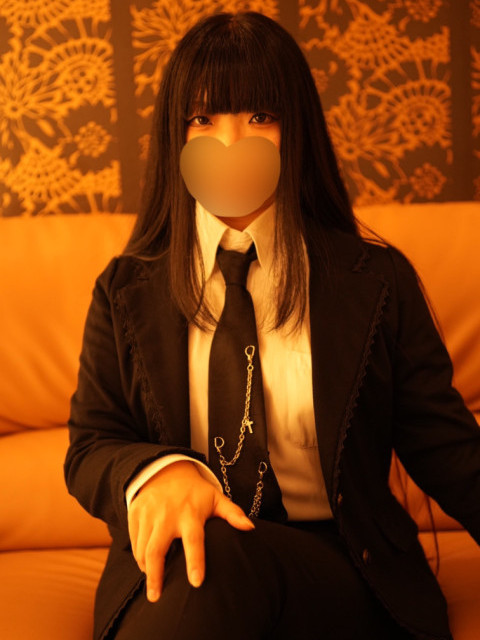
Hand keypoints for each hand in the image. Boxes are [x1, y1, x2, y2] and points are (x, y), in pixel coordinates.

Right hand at [127, 460, 253, 601]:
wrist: (166, 469)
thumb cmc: (195, 491)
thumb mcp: (215, 498)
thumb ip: (232, 513)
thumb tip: (250, 527)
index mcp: (190, 513)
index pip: (194, 540)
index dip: (195, 561)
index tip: (196, 582)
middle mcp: (167, 515)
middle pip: (157, 550)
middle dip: (155, 576)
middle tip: (156, 598)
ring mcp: (148, 514)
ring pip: (142, 549)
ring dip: (146, 569)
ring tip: (153, 584)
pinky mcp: (135, 513)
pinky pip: (134, 541)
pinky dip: (138, 556)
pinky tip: (145, 564)